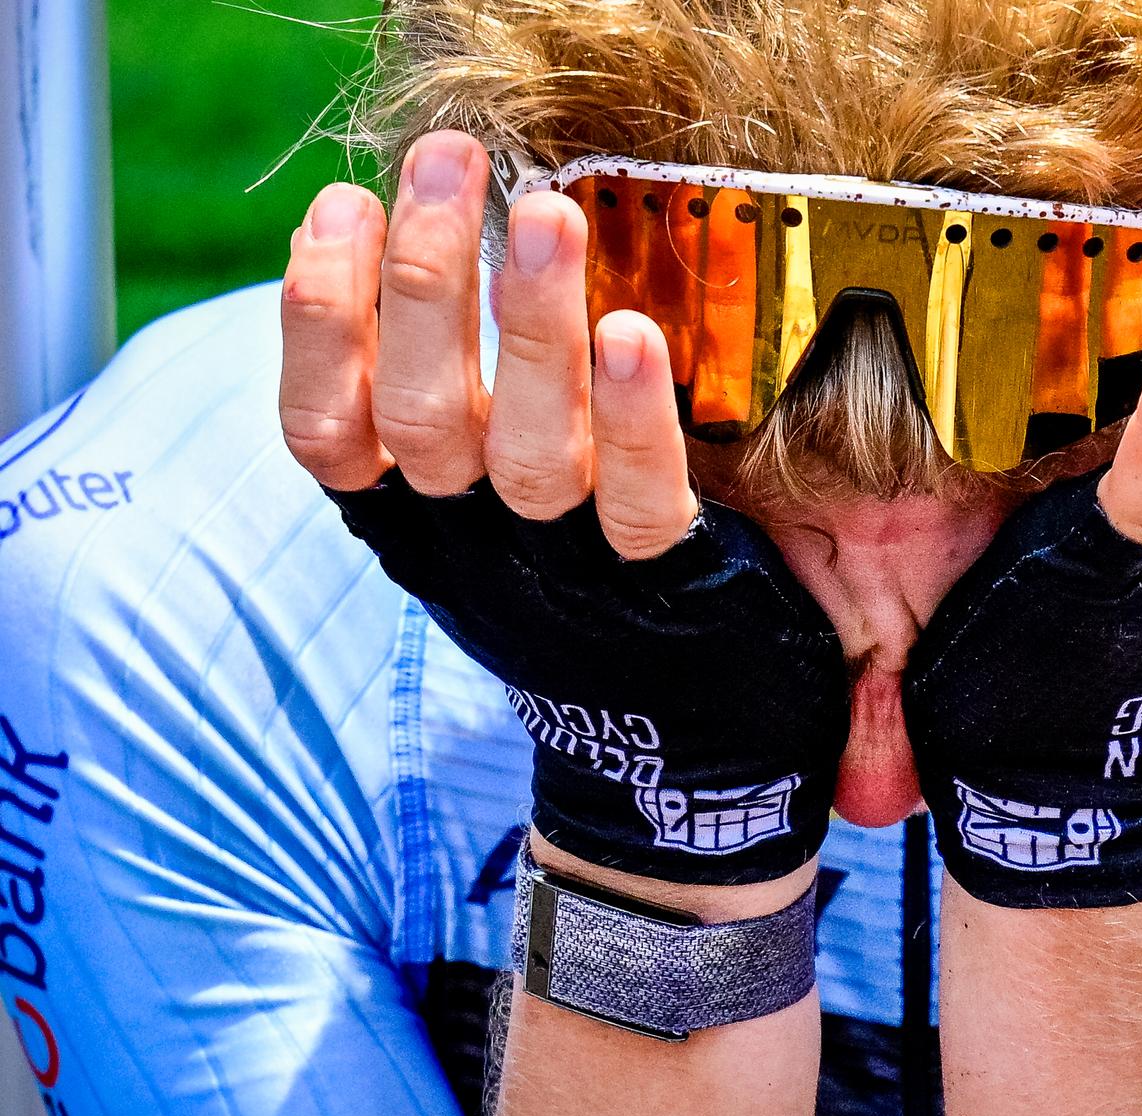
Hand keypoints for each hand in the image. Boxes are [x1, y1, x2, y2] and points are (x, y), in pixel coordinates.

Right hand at [278, 131, 849, 883]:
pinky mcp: (661, 588)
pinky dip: (633, 419)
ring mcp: (564, 570)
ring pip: (521, 447)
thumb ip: (452, 423)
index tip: (338, 208)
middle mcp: (472, 545)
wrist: (673, 775)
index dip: (316, 320)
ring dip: (525, 327)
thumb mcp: (488, 529)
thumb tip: (419, 266)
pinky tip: (630, 331)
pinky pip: (637, 501)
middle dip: (423, 280)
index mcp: (415, 525)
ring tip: (544, 215)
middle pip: (418, 411)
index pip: (325, 426)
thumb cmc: (583, 612)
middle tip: (448, 162)